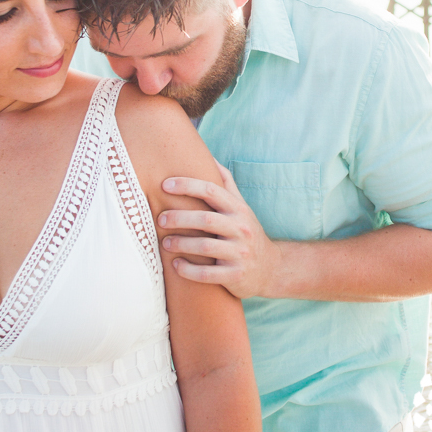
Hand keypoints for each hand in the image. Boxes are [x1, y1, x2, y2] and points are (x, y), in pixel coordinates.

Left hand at [158, 162, 281, 299]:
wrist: (272, 269)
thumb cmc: (246, 232)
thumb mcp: (241, 207)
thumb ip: (226, 183)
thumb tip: (209, 155)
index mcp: (238, 209)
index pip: (211, 190)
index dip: (187, 185)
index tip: (164, 185)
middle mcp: (241, 229)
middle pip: (205, 219)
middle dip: (178, 218)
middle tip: (159, 219)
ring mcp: (240, 253)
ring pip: (205, 247)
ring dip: (180, 244)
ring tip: (164, 243)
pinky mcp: (236, 276)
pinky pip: (208, 274)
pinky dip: (188, 270)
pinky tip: (175, 265)